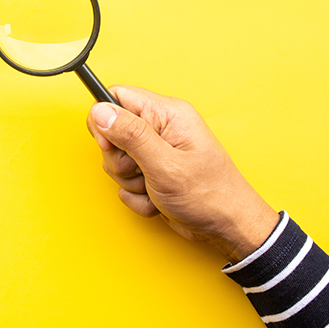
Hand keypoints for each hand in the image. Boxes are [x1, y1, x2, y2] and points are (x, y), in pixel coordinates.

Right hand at [86, 85, 279, 263]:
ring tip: (156, 188)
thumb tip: (100, 111)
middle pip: (112, 133)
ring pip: (116, 161)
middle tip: (143, 172)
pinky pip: (125, 183)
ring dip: (130, 182)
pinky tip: (158, 200)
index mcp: (168, 115)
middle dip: (120, 161)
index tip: (110, 145)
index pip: (117, 98)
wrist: (228, 229)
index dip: (105, 120)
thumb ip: (131, 135)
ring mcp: (156, 152)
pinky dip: (137, 197)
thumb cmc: (210, 196)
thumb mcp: (166, 165)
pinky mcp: (152, 173)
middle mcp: (161, 129)